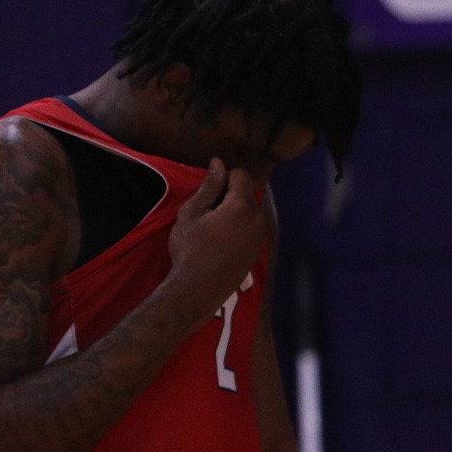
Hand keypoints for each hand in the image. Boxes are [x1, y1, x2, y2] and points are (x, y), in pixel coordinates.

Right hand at [165, 158, 267, 322]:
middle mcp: (258, 217)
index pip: (240, 175)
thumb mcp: (191, 214)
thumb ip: (208, 187)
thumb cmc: (190, 249)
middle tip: (207, 213)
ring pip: (250, 210)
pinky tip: (222, 241)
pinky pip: (252, 227)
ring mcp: (261, 235)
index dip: (223, 178)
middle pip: (247, 193)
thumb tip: (218, 163)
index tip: (207, 194)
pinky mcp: (259, 249)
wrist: (198, 288)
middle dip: (229, 195)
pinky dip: (239, 227)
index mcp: (242, 206)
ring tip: (213, 228)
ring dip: (235, 211)